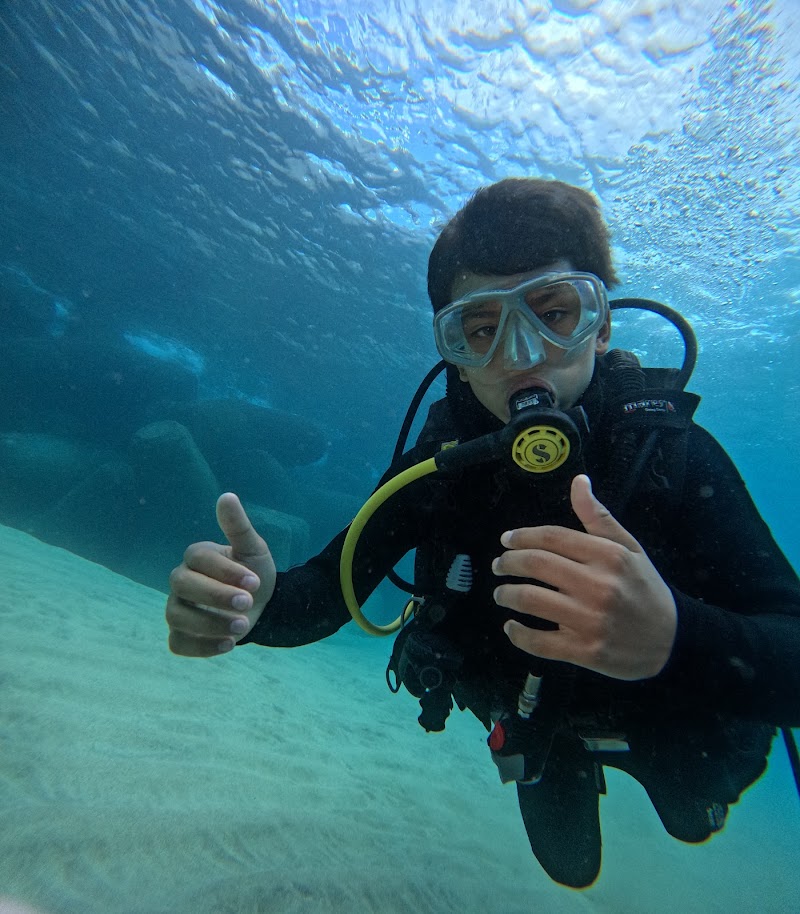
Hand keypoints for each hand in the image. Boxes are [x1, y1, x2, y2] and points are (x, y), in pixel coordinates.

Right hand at [165, 493, 275, 656]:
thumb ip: (238, 526)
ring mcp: (178, 609)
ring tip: (242, 627)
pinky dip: (200, 647)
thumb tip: (227, 496)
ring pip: (177, 616)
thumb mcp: (252, 549)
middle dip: (215, 596)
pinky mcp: (182, 635)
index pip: (198, 558)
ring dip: (209, 623)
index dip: (225, 570)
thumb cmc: (253, 573)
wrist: (263, 606)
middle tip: (248, 604)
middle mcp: (181, 582)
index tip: (254, 581)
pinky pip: (178, 643)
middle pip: (182, 585)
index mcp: (197, 558)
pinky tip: (228, 645)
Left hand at [492, 474, 676, 679]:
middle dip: (508, 562)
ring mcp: (590, 620)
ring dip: (507, 595)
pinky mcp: (585, 650)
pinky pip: (540, 642)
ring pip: (531, 600)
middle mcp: (597, 585)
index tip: (506, 540)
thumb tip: (578, 481)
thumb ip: (599, 517)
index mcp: (608, 556)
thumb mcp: (629, 548)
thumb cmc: (645, 589)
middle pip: (536, 564)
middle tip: (499, 565)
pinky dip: (518, 634)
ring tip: (501, 594)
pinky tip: (511, 627)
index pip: (552, 537)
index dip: (522, 536)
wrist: (673, 640)